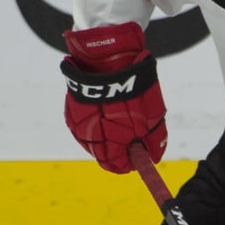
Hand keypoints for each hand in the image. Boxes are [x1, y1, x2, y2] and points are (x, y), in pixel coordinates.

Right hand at [61, 22, 165, 173]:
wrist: (107, 59)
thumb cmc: (132, 90)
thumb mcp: (152, 120)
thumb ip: (152, 143)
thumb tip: (152, 158)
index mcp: (105, 142)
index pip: (116, 165)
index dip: (131, 162)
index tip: (141, 154)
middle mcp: (86, 135)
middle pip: (105, 153)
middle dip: (121, 146)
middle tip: (136, 132)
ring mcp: (76, 121)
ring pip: (95, 138)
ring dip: (110, 132)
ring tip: (124, 113)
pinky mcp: (72, 108)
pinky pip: (87, 123)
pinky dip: (99, 119)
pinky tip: (110, 106)